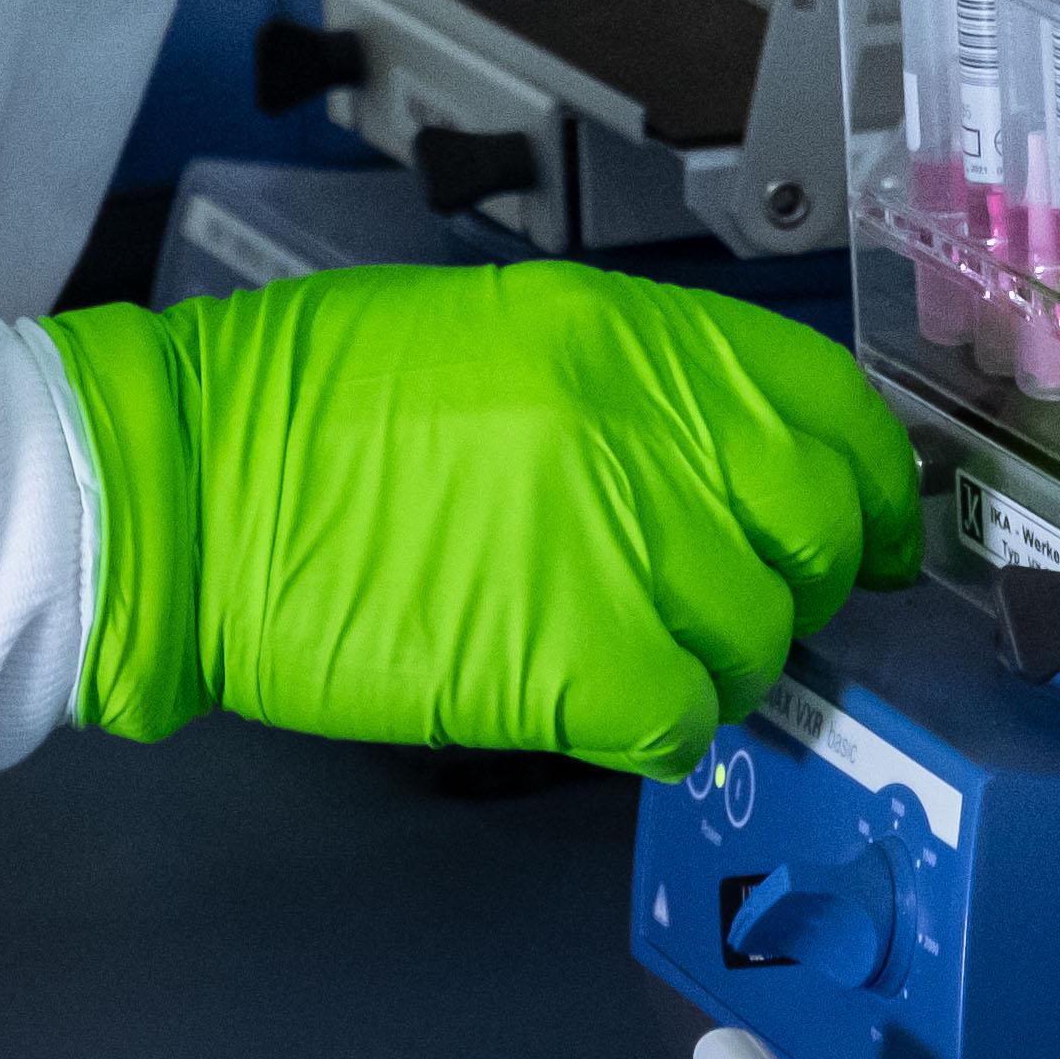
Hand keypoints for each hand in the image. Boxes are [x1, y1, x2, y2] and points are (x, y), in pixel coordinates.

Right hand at [35, 263, 919, 775]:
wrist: (184, 485)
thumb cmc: (306, 408)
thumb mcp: (497, 333)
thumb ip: (629, 386)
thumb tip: (725, 457)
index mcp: (631, 334)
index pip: (826, 404)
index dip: (870, 479)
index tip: (876, 525)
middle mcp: (649, 428)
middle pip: (816, 526)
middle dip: (804, 578)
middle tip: (749, 603)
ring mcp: (620, 544)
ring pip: (760, 637)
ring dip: (719, 663)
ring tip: (642, 656)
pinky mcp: (572, 658)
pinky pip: (683, 717)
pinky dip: (661, 725)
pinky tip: (604, 703)